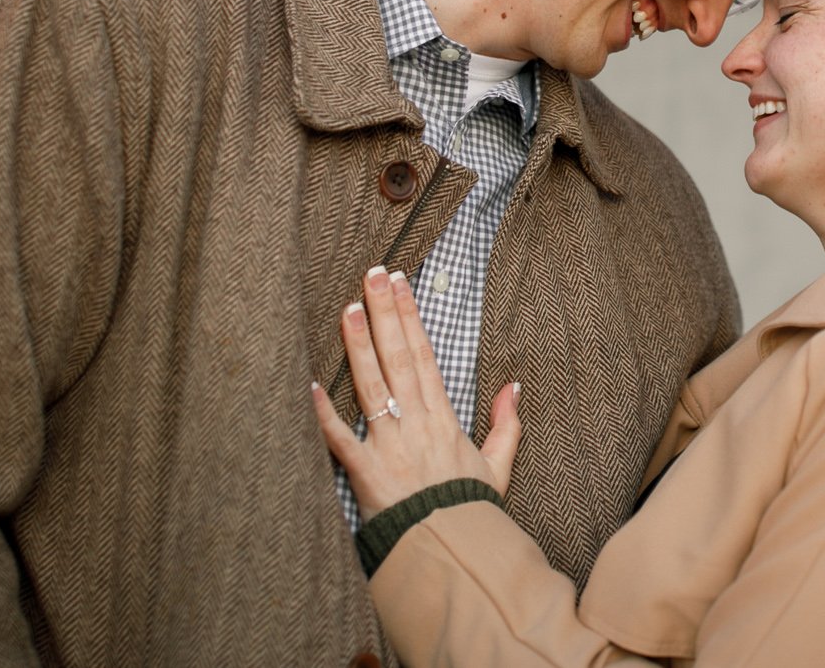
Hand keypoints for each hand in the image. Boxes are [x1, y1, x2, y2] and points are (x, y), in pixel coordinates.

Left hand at [311, 266, 522, 516]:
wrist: (450, 551)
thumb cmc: (468, 509)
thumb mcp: (498, 465)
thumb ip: (506, 424)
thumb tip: (514, 387)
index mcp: (443, 418)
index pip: (424, 355)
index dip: (411, 317)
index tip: (401, 283)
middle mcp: (415, 423)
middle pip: (398, 358)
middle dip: (385, 313)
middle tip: (373, 274)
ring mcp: (389, 446)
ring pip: (372, 387)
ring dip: (359, 345)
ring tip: (348, 308)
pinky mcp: (365, 472)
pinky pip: (340, 441)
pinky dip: (323, 415)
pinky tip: (310, 385)